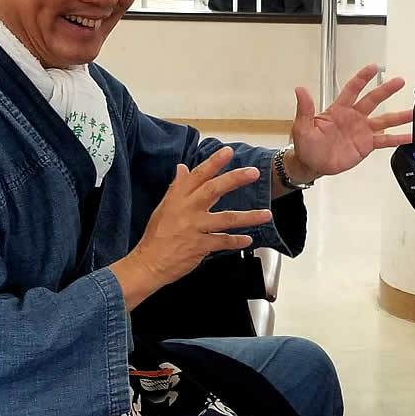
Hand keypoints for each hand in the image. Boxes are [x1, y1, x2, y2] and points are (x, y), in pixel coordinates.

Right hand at [112, 147, 271, 308]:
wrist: (148, 263)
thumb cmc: (156, 236)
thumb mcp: (164, 207)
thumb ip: (177, 188)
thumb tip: (182, 168)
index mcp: (178, 198)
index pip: (198, 175)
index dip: (214, 162)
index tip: (228, 151)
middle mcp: (187, 210)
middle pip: (214, 189)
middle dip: (235, 179)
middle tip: (253, 172)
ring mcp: (194, 228)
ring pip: (226, 218)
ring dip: (249, 216)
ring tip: (266, 214)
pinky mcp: (199, 246)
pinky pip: (223, 241)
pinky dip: (236, 241)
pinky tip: (248, 240)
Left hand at [290, 64, 412, 178]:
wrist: (312, 164)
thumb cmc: (306, 145)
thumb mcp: (302, 126)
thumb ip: (305, 108)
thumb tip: (300, 90)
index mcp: (339, 110)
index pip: (352, 89)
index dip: (362, 78)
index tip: (373, 68)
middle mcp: (354, 117)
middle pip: (373, 100)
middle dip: (386, 90)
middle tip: (399, 82)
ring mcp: (362, 130)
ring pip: (384, 120)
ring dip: (399, 116)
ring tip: (414, 112)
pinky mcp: (367, 145)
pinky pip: (385, 140)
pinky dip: (398, 139)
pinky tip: (410, 137)